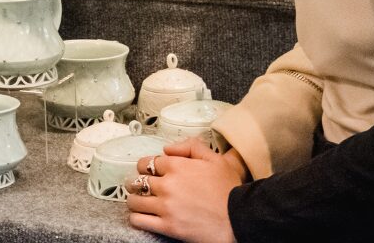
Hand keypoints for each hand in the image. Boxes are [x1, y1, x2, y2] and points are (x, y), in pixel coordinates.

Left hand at [124, 139, 242, 242]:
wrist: (239, 218)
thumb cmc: (230, 190)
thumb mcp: (215, 159)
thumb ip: (190, 146)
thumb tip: (167, 148)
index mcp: (177, 166)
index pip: (147, 162)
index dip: (145, 166)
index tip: (147, 171)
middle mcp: (167, 185)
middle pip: (138, 180)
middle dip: (136, 183)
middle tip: (138, 186)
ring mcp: (165, 206)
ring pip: (134, 201)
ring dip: (134, 200)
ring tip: (138, 201)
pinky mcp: (167, 226)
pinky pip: (139, 220)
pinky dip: (136, 218)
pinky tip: (140, 216)